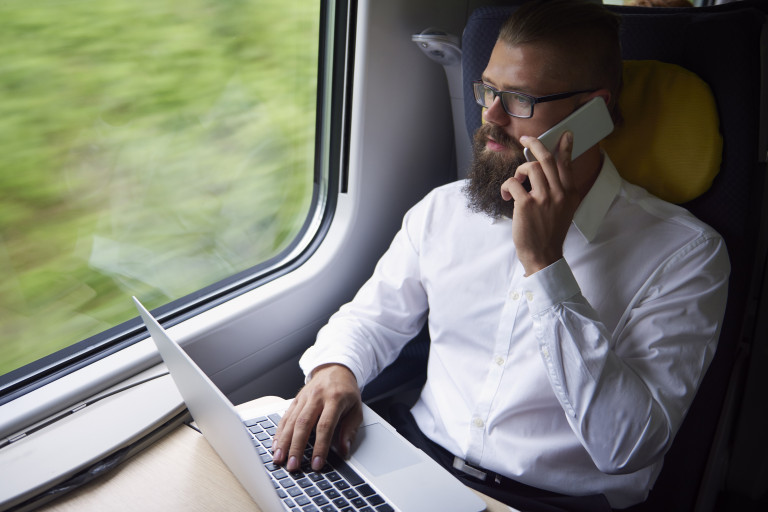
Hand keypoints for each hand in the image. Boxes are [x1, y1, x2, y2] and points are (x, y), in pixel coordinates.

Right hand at [272, 363, 362, 471]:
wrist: (336, 369)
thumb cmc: (347, 391)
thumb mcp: (357, 409)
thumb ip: (350, 430)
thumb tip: (344, 451)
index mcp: (335, 399)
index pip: (325, 426)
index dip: (320, 446)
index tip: (316, 463)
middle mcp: (317, 397)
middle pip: (304, 424)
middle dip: (296, 447)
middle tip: (293, 465)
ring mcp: (304, 397)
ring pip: (291, 421)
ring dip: (284, 442)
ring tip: (279, 459)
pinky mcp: (295, 399)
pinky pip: (285, 416)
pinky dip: (279, 432)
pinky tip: (275, 445)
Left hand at [500, 132, 580, 274]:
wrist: (543, 254)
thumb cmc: (550, 232)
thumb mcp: (564, 209)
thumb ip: (560, 191)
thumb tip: (550, 172)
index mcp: (570, 193)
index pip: (567, 164)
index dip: (565, 147)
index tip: (564, 134)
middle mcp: (559, 193)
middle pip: (546, 159)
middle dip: (534, 144)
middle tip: (525, 140)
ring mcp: (543, 198)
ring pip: (529, 167)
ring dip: (518, 171)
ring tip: (516, 182)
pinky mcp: (526, 204)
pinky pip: (513, 183)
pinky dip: (506, 186)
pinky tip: (506, 195)